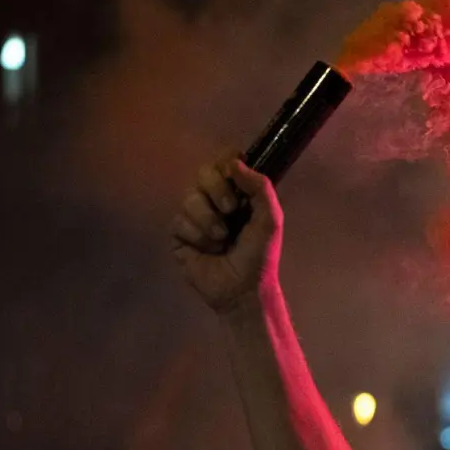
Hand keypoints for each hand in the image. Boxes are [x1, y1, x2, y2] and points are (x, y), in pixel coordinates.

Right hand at [170, 153, 283, 313]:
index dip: (226, 162)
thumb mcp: (270, 220)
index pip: (225, 163)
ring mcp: (196, 216)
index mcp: (239, 194)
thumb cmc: (260, 255)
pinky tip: (209, 250)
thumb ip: (260, 188)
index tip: (233, 170)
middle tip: (231, 209)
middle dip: (217, 189)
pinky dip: (197, 236)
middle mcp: (216, 200)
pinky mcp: (180, 234)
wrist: (242, 289)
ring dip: (208, 219)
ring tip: (222, 239)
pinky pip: (179, 221)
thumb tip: (235, 161)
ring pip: (189, 197)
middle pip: (204, 173)